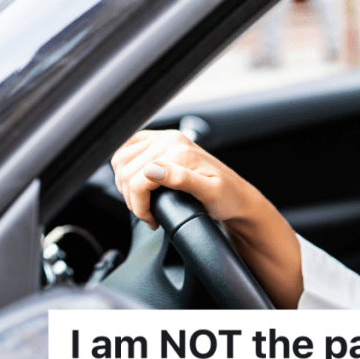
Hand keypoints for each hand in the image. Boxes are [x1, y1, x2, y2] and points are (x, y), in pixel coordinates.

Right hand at [110, 130, 257, 228]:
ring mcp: (165, 138)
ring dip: (126, 185)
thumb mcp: (209, 193)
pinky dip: (125, 167)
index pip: (136, 179)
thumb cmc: (226, 198)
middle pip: (126, 171)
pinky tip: (137, 182)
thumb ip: (180, 180)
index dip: (139, 205)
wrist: (237, 195)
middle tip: (148, 214)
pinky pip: (128, 149)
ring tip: (144, 202)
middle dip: (133, 199)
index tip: (151, 219)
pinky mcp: (161, 142)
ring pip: (122, 160)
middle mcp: (171, 140)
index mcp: (179, 151)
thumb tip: (150, 170)